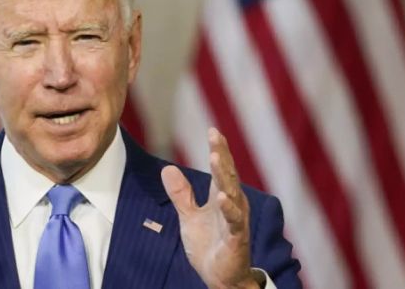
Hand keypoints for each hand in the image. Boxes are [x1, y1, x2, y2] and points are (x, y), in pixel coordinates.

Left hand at [161, 128, 257, 288]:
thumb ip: (181, 194)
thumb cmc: (209, 244)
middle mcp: (232, 204)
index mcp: (221, 197)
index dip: (218, 150)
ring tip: (216, 158)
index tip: (213, 130)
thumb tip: (168, 169)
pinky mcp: (236, 238)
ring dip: (224, 176)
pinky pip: (234, 221)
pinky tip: (223, 197)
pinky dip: (229, 209)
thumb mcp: (189, 216)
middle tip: (215, 137)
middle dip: (221, 155)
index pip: (220, 169)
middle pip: (227, 176)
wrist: (220, 277)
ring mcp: (235, 220)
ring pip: (232, 193)